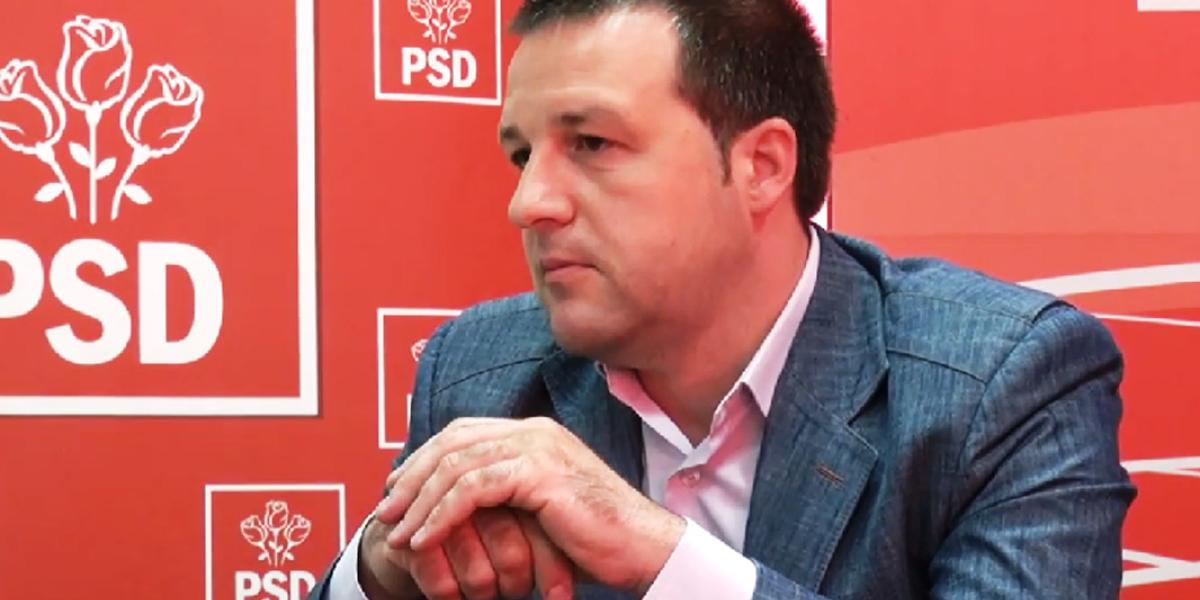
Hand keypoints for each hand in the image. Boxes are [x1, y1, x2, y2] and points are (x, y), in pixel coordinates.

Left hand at [377, 417, 686, 594]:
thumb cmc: (596, 538)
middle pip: (452, 442)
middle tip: (384, 511)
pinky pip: (472, 490)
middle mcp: (534, 431)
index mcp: (535, 434)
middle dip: (411, 477)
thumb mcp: (541, 509)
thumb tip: (460, 507)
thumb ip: (506, 496)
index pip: (463, 432)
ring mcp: (538, 447)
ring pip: (456, 466)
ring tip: (396, 533)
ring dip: (418, 502)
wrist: (642, 547)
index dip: (424, 459)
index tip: (396, 491)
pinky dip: (441, 515)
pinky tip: (424, 539)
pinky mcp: (539, 473)